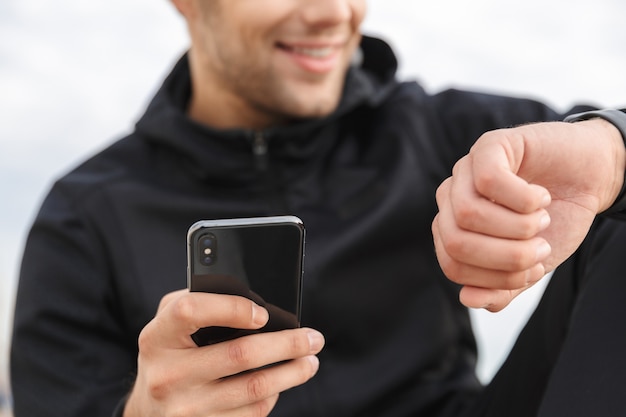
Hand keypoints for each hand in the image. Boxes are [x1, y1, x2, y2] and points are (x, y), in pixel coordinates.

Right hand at [124, 290, 323, 416]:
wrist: (149, 410)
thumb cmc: (169, 353)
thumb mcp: (169, 323)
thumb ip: (200, 302)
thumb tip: (252, 298)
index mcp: (157, 337)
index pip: (191, 311)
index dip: (231, 308)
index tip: (264, 313)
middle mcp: (168, 375)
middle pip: (239, 354)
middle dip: (287, 344)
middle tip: (314, 338)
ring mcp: (186, 408)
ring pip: (254, 389)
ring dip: (292, 374)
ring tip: (311, 361)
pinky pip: (251, 413)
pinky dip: (273, 395)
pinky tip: (282, 383)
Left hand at [432, 119, 624, 310]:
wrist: (590, 177)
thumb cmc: (557, 219)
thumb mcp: (531, 263)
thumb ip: (501, 286)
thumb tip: (467, 300)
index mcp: (454, 228)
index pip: (453, 267)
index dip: (495, 278)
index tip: (535, 270)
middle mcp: (451, 199)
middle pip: (456, 242)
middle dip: (506, 257)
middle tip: (542, 248)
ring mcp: (466, 170)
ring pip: (468, 213)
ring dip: (516, 227)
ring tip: (542, 219)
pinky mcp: (488, 146)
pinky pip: (488, 180)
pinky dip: (523, 199)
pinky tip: (542, 197)